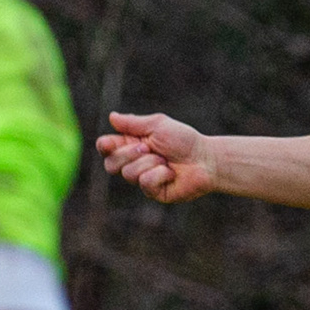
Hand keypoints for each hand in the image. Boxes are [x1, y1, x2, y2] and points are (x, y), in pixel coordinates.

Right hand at [95, 112, 218, 205]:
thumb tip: (111, 117)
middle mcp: (134, 162)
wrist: (205, 159)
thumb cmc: (184, 140)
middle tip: (149, 148)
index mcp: (131, 144)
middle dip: (129, 154)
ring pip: (129, 174)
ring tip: (166, 161)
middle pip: (110, 164)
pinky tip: (171, 174)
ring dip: (150, 163)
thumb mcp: (158, 126)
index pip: (106, 147)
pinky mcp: (153, 192)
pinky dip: (160, 175)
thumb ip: (134, 123)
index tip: (111, 142)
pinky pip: (145, 183)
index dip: (105, 146)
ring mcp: (142, 179)